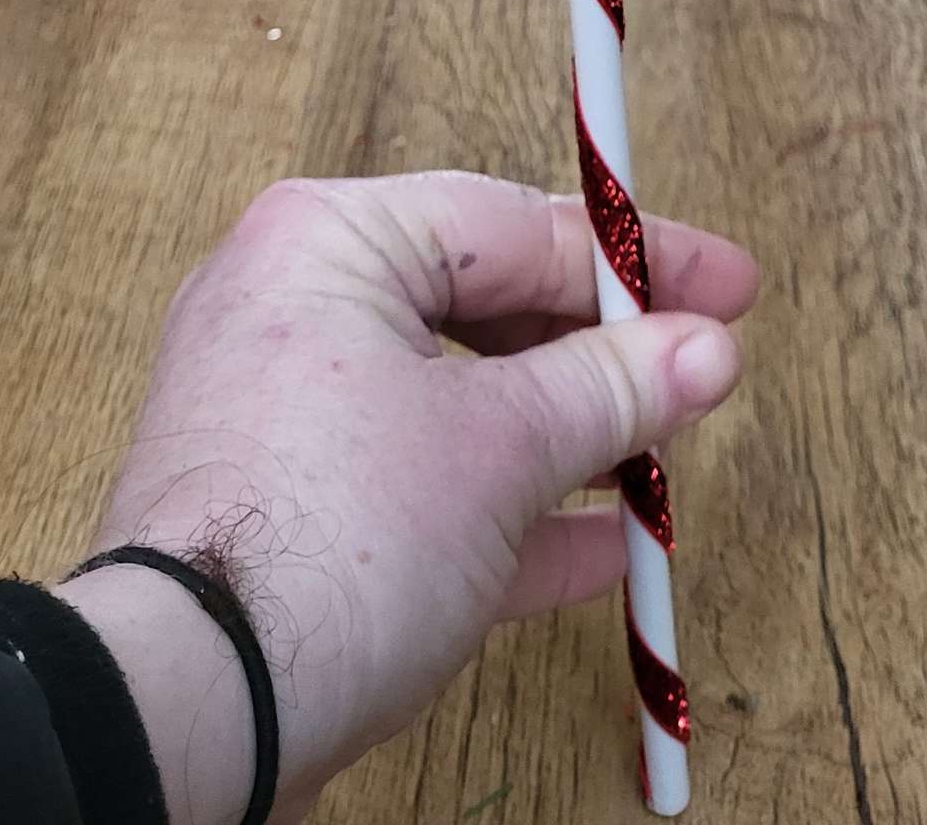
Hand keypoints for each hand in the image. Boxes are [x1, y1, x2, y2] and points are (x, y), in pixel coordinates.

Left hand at [55, 170, 756, 822]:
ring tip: (660, 460)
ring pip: (455, 400)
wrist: (192, 705)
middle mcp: (294, 305)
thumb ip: (612, 387)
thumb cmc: (334, 536)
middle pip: (483, 304)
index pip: (514, 221)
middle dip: (598, 349)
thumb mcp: (502, 448)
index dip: (635, 258)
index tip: (733, 286)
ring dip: (564, 435)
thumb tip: (707, 349)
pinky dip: (506, 507)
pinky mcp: (287, 511)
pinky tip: (601, 546)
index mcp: (331, 242)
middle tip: (704, 371)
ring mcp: (283, 415)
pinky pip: (417, 483)